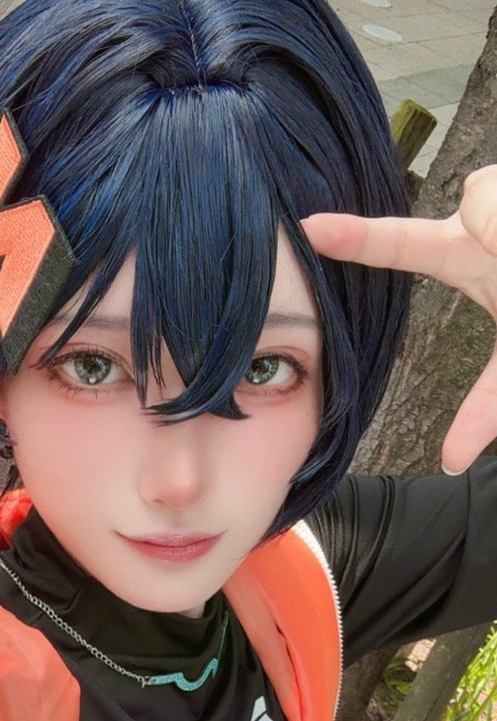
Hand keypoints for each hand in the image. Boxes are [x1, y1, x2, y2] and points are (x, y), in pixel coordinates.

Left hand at [302, 165, 496, 474]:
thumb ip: (487, 407)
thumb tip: (453, 461)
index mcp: (472, 257)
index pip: (409, 244)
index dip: (362, 237)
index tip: (308, 229)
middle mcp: (488, 220)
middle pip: (474, 194)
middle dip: (493, 222)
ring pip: (489, 195)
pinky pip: (496, 205)